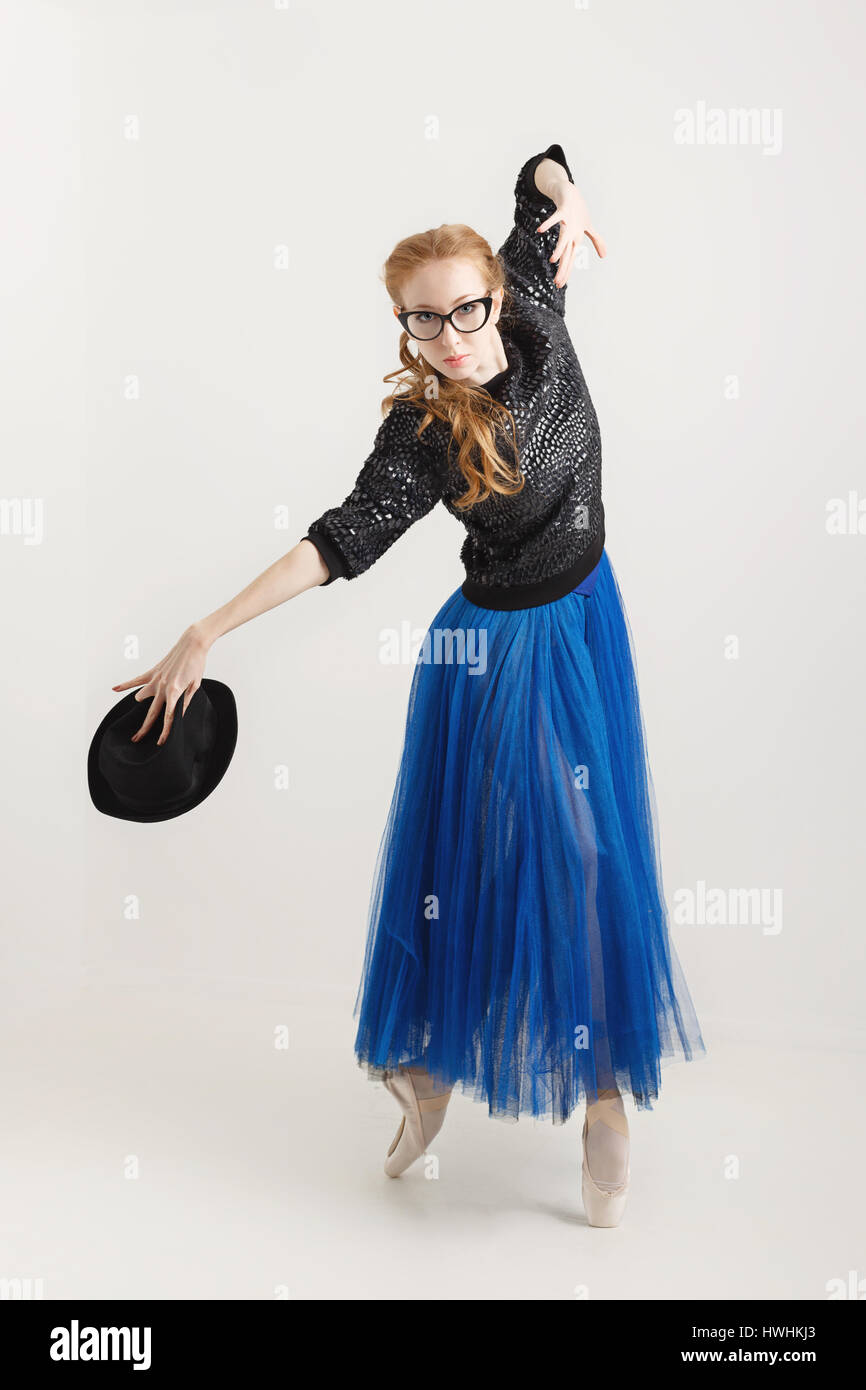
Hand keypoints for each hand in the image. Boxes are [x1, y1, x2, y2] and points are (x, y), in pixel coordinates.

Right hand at [112, 623, 211, 745]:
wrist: (192, 644)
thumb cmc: (197, 664)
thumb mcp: (195, 685)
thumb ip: (186, 701)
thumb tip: (180, 715)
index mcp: (175, 692)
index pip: (169, 717)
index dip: (165, 732)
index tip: (160, 742)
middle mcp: (162, 687)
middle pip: (151, 713)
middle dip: (144, 728)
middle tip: (137, 739)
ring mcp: (155, 679)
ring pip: (141, 697)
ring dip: (141, 705)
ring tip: (140, 714)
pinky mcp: (152, 672)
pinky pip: (135, 680)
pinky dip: (125, 685)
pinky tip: (115, 689)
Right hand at [537, 182, 606, 288]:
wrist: (571, 192)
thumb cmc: (579, 211)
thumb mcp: (588, 227)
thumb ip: (596, 241)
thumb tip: (605, 256)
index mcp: (577, 237)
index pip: (571, 258)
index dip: (567, 272)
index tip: (560, 284)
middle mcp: (574, 232)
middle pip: (568, 253)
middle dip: (563, 268)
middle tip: (558, 282)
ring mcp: (569, 221)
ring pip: (564, 238)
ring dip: (559, 248)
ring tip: (553, 260)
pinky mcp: (564, 210)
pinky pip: (555, 218)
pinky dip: (548, 223)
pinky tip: (540, 230)